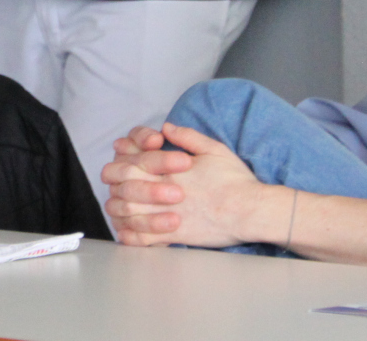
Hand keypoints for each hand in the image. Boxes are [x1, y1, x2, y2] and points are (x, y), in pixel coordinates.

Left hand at [102, 123, 270, 248]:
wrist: (251, 211)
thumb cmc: (235, 180)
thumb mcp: (213, 149)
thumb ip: (187, 136)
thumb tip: (166, 127)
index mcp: (169, 169)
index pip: (130, 163)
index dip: (120, 163)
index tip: (122, 165)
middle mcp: (163, 191)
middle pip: (123, 187)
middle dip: (115, 186)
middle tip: (116, 187)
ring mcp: (166, 215)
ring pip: (128, 213)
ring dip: (119, 210)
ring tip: (119, 208)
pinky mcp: (174, 236)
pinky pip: (142, 239)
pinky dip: (129, 236)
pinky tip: (126, 233)